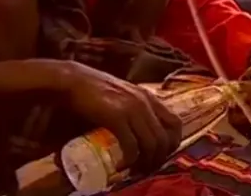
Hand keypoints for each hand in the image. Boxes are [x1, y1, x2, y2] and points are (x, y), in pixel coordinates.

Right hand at [62, 61, 181, 171]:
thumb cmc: (96, 89)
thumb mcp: (123, 95)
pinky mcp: (116, 117)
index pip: (175, 124)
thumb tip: (137, 132)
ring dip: (145, 163)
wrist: (75, 80)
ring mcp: (132, 109)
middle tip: (145, 168)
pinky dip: (129, 160)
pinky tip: (121, 165)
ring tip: (134, 170)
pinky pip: (131, 145)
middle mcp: (144, 102)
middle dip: (158, 159)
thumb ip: (133, 108)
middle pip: (165, 139)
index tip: (160, 155)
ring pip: (151, 144)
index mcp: (148, 97)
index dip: (172, 144)